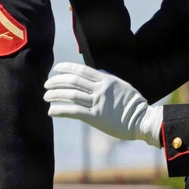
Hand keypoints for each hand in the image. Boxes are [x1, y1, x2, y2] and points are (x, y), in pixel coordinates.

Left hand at [44, 63, 162, 146]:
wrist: (142, 120)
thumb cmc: (134, 104)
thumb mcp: (122, 85)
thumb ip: (108, 78)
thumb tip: (97, 72)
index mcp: (106, 80)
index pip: (81, 71)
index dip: (66, 68)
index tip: (56, 69)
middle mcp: (100, 89)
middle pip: (73, 81)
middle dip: (57, 81)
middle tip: (47, 84)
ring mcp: (98, 103)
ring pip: (70, 95)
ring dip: (55, 95)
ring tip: (46, 97)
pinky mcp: (96, 118)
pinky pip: (73, 112)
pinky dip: (60, 110)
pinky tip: (51, 111)